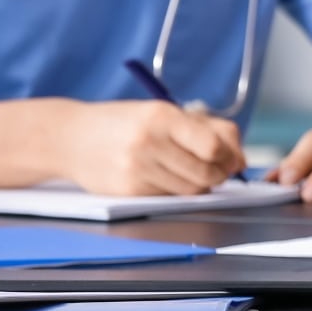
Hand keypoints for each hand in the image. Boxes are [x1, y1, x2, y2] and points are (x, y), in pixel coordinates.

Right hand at [62, 101, 243, 195]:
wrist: (70, 137)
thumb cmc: (125, 123)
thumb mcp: (164, 113)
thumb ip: (207, 129)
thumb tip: (241, 159)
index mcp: (162, 117)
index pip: (213, 146)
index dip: (230, 157)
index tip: (232, 159)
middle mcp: (148, 143)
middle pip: (206, 173)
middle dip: (219, 175)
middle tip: (218, 170)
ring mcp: (136, 169)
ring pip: (191, 189)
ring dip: (200, 184)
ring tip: (190, 171)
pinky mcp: (128, 191)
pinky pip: (169, 197)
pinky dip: (176, 190)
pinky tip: (165, 176)